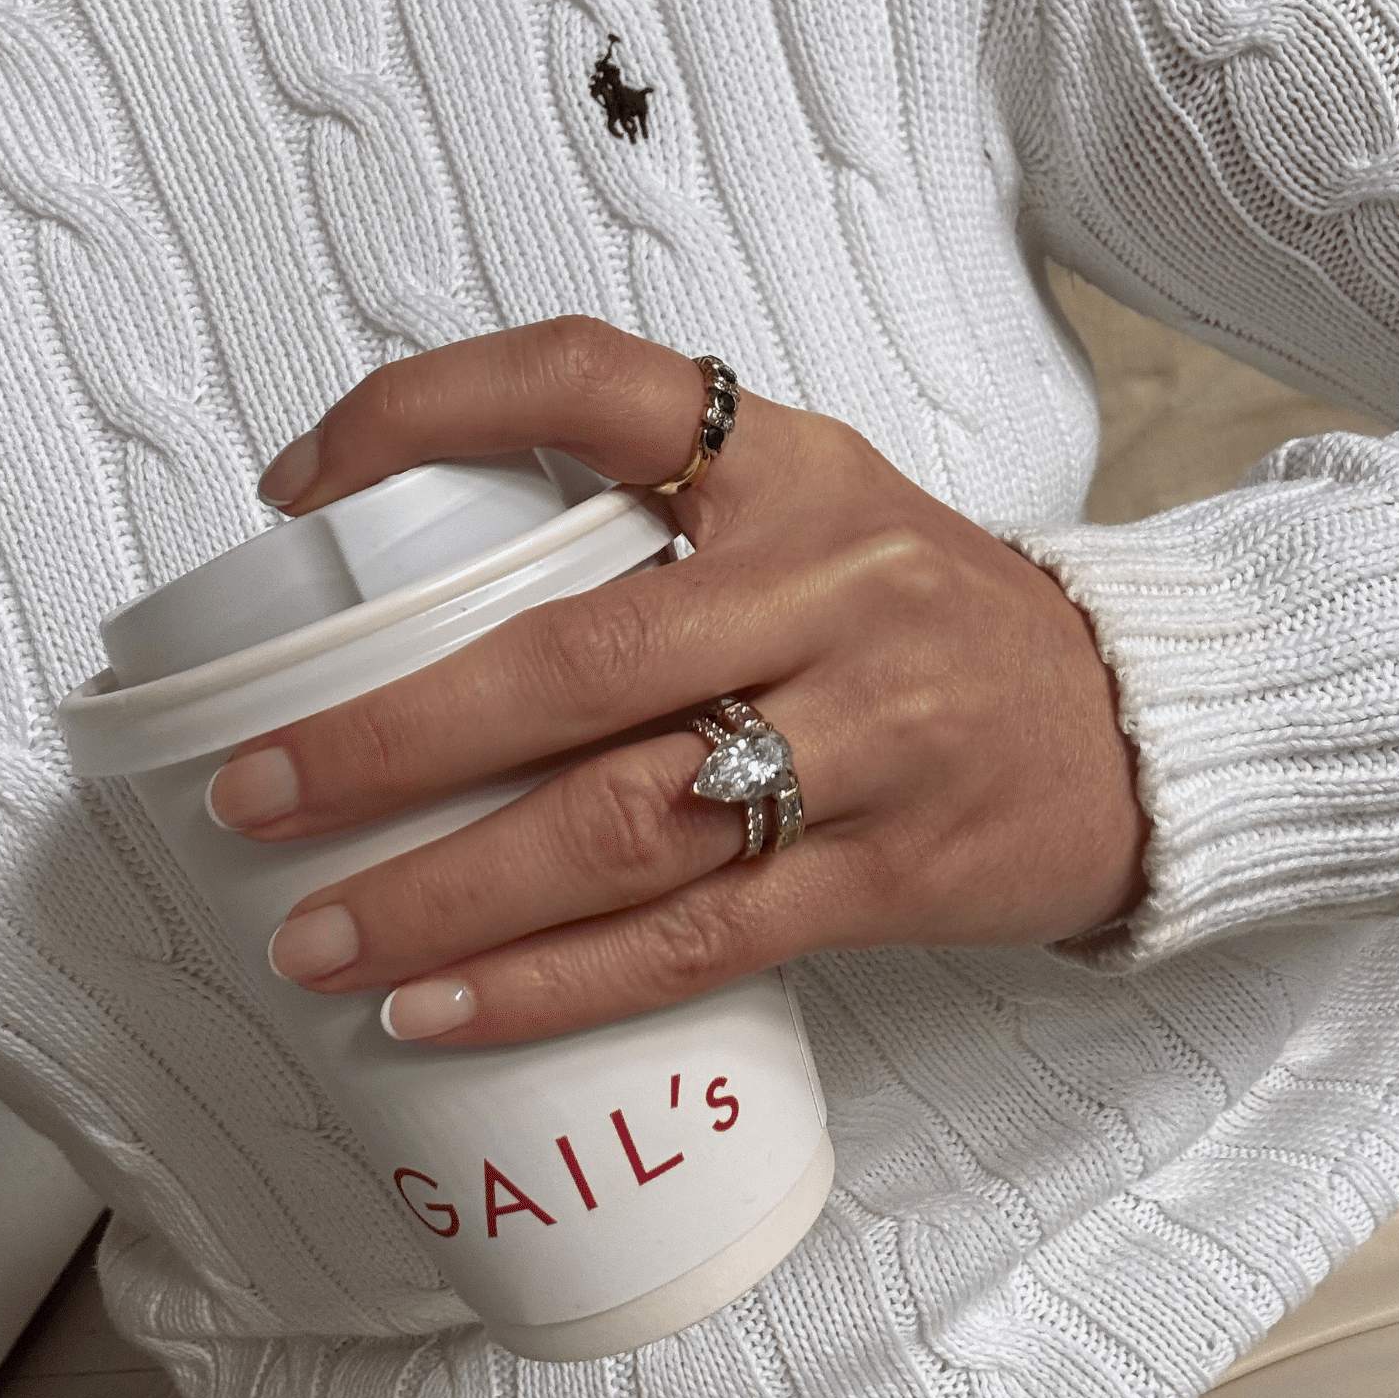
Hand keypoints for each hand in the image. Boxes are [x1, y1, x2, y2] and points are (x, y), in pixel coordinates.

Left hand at [211, 318, 1149, 1045]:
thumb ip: (636, 518)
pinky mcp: (888, 878)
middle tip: (248, 791)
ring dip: (445, 894)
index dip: (426, 411)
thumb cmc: (916, 617)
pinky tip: (436, 1013)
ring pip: (620, 826)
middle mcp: (827, 590)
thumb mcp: (803, 510)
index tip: (294, 485)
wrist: (1150, 724)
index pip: (590, 384)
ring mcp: (868, 741)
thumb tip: (387, 582)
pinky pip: (691, 943)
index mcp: (787, 469)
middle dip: (388, 737)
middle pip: (573, 662)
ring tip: (311, 939)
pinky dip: (549, 987)